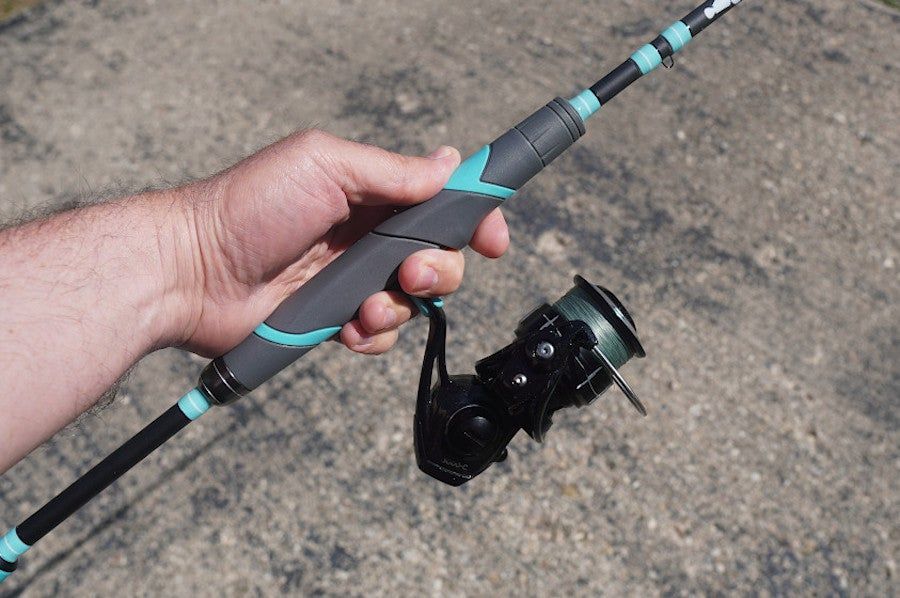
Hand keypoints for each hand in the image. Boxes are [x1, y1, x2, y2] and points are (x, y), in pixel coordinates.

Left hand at [175, 129, 509, 355]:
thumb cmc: (249, 207)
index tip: (492, 238)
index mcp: (370, 192)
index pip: (441, 202)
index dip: (474, 219)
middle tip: (411, 271)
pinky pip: (380, 336)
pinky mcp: (336, 320)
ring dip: (401, 306)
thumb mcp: (323, 165)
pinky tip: (346, 328)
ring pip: (415, 302)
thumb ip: (392, 170)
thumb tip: (449, 163)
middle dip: (440, 269)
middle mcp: (368, 236)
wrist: (192, 272)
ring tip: (365, 305)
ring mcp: (353, 281)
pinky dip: (372, 335)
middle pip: (440, 256)